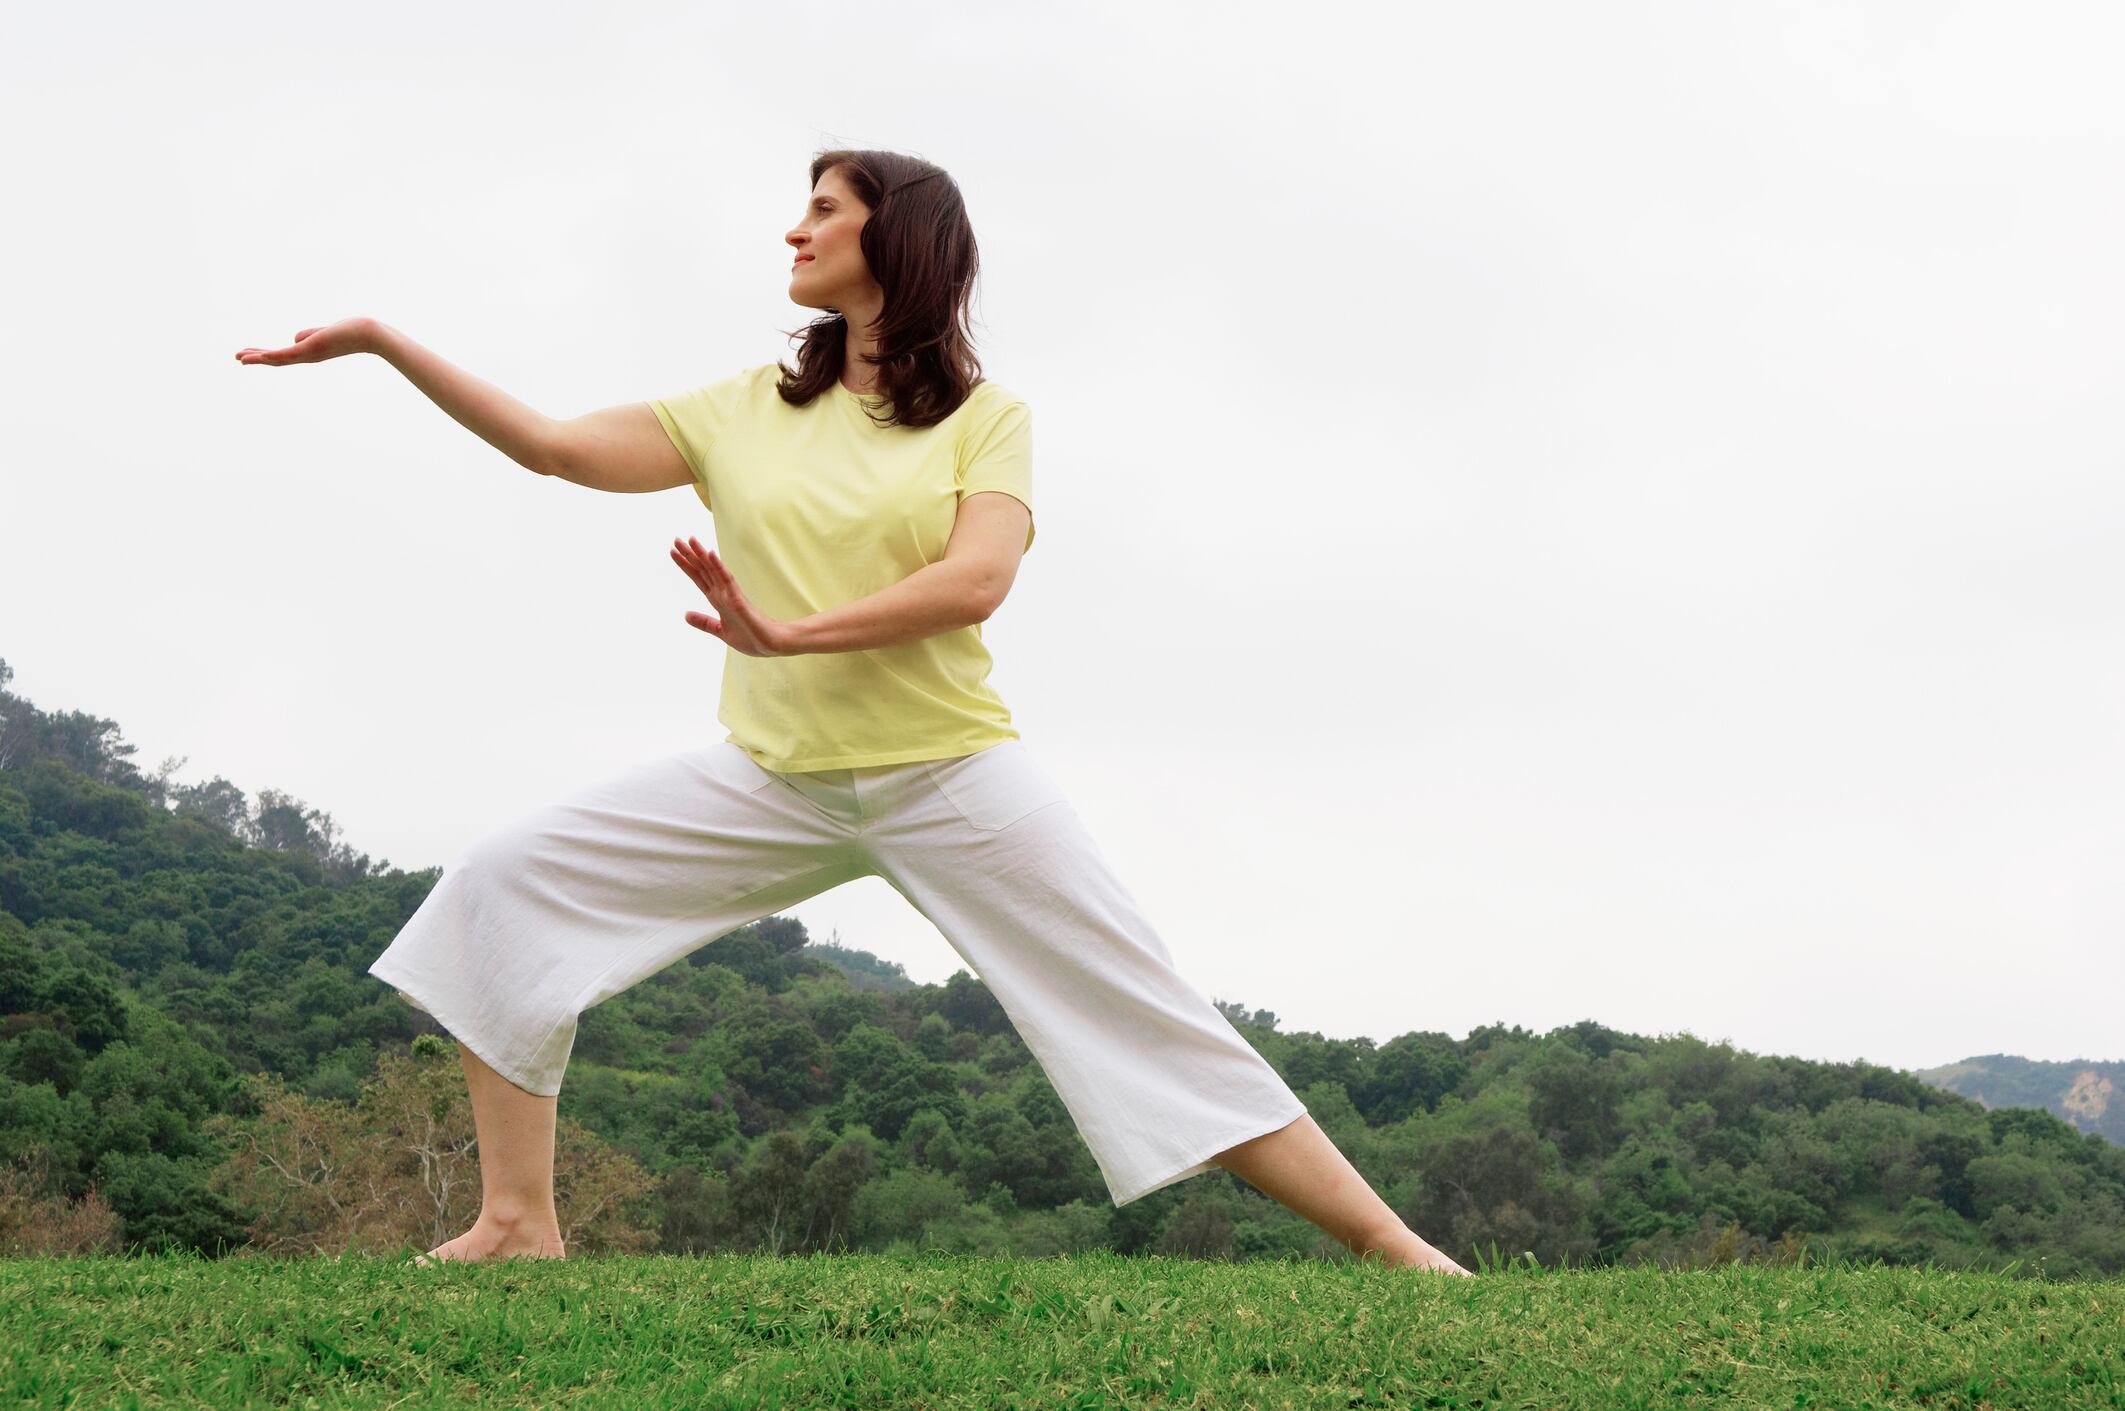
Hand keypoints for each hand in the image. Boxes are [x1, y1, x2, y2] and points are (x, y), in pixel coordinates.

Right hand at [233, 317, 377, 365]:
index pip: (283, 355)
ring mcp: (308, 354)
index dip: (265, 355)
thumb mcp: (324, 332)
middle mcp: (307, 357)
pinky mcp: (310, 349)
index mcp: (309, 352)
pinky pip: (286, 354)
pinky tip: (257, 356)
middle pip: (277, 360)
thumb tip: (294, 338)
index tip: (249, 354)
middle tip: (237, 358)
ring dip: (258, 359)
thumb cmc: (351, 331)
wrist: (369, 334)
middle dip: (257, 358)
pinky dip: (269, 356)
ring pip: (278, 359)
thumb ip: (308, 335)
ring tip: (239, 358)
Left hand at [670, 536, 799, 656]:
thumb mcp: (720, 630)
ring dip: (701, 555)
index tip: (673, 552)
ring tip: (690, 540)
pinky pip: (727, 580)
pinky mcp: (738, 599)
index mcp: (718, 599)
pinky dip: (718, 567)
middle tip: (676, 539)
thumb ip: (704, 622)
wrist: (770, 646)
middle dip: (689, 555)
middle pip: (703, 570)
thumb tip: (685, 614)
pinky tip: (710, 554)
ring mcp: (731, 594)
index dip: (686, 565)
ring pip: (713, 570)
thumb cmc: (751, 638)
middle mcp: (723, 593)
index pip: (698, 577)